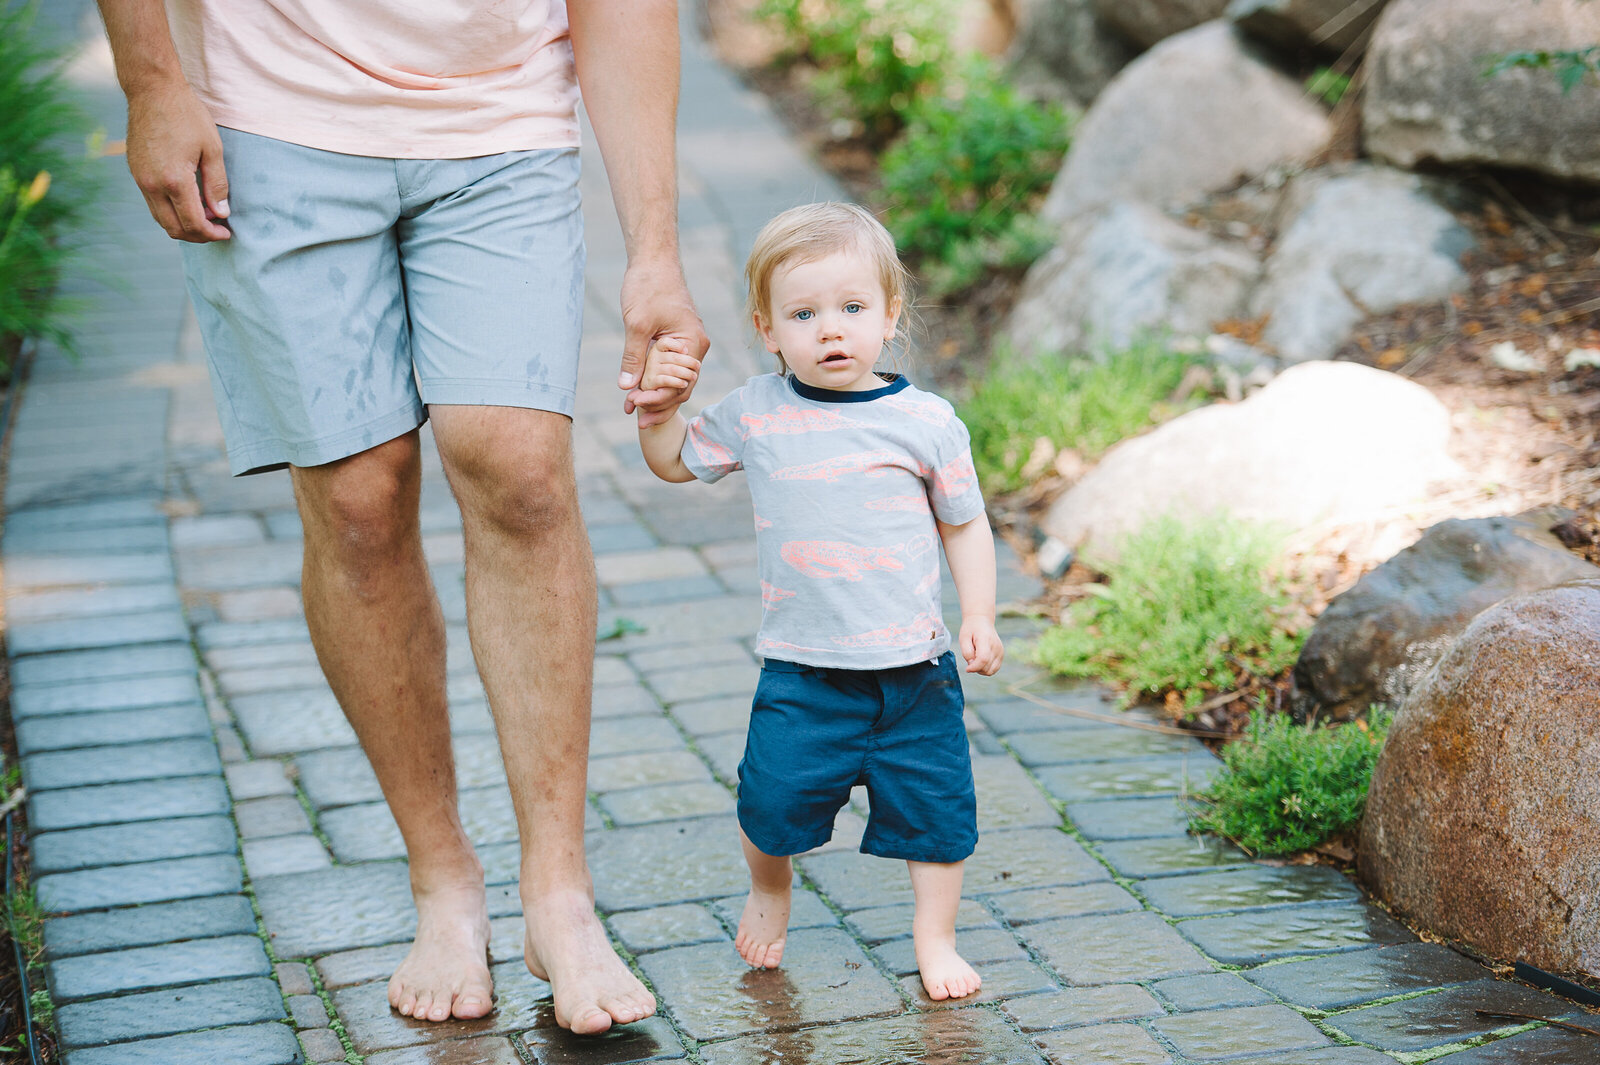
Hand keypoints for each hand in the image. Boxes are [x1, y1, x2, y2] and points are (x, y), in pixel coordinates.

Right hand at [126, 79, 230, 242]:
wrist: (152, 90)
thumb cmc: (186, 115)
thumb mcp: (212, 148)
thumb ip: (217, 184)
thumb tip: (221, 213)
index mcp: (174, 180)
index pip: (193, 223)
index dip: (212, 234)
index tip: (226, 233)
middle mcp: (152, 184)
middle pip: (174, 229)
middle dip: (197, 236)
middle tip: (217, 229)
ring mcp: (140, 179)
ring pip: (160, 219)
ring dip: (183, 225)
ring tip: (205, 217)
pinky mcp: (135, 173)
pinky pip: (152, 203)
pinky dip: (171, 211)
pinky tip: (188, 203)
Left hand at [618, 256, 708, 417]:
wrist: (653, 260)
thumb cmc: (648, 286)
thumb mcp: (636, 324)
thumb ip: (634, 357)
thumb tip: (627, 388)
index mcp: (692, 343)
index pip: (680, 384)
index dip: (657, 399)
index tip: (634, 404)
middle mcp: (695, 347)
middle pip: (680, 387)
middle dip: (657, 404)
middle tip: (634, 417)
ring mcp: (686, 344)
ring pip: (674, 379)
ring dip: (654, 395)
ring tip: (632, 409)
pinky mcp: (676, 341)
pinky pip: (668, 367)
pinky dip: (654, 379)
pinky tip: (636, 390)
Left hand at [959, 617, 1003, 675]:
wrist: (981, 621)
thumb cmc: (971, 629)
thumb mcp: (963, 637)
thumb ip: (966, 652)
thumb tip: (971, 665)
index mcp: (986, 640)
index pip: (983, 659)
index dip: (974, 667)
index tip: (967, 668)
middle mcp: (996, 647)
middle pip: (986, 667)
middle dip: (976, 668)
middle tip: (970, 658)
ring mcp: (1000, 652)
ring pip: (990, 671)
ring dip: (980, 670)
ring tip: (976, 659)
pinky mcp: (1001, 655)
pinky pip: (993, 669)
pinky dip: (986, 669)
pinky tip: (980, 661)